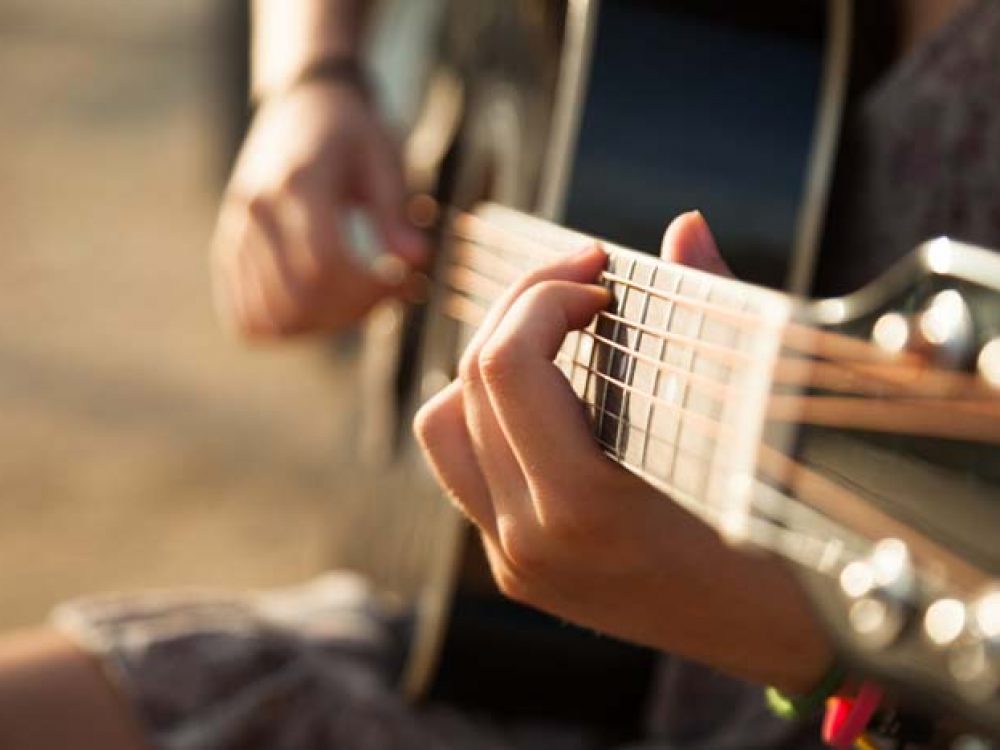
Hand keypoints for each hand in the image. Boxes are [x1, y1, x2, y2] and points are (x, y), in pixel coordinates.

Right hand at [211, 82, 425, 337]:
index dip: (369, 291)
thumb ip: (396, 212)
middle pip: (299, 298)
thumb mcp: (385, 158)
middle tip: (386, 295)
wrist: (303, 102)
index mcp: (298, 181)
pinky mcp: (227, 248)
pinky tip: (320, 307)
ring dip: (322, 325)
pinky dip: (285, 328)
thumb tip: (416, 259)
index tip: (404, 282)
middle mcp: (257, 209)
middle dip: (352, 312)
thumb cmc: (353, 131)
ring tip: (355, 300)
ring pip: (272, 318)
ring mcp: (236, 231)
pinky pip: (246, 317)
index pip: (325, 265)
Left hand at [414, 212, 830, 692]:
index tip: (600, 274)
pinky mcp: (515, 567)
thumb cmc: (792, 535)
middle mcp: (528, 542)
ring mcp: (514, 560)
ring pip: (444, 426)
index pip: (506, 366)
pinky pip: (464, 468)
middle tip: (582, 279)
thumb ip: (712, 311)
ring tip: (556, 331)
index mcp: (583, 509)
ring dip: (490, 361)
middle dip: (520, 307)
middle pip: (469, 383)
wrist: (781, 641)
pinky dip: (491, 412)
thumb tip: (685, 225)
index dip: (543, 294)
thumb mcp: (757, 424)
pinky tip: (550, 390)